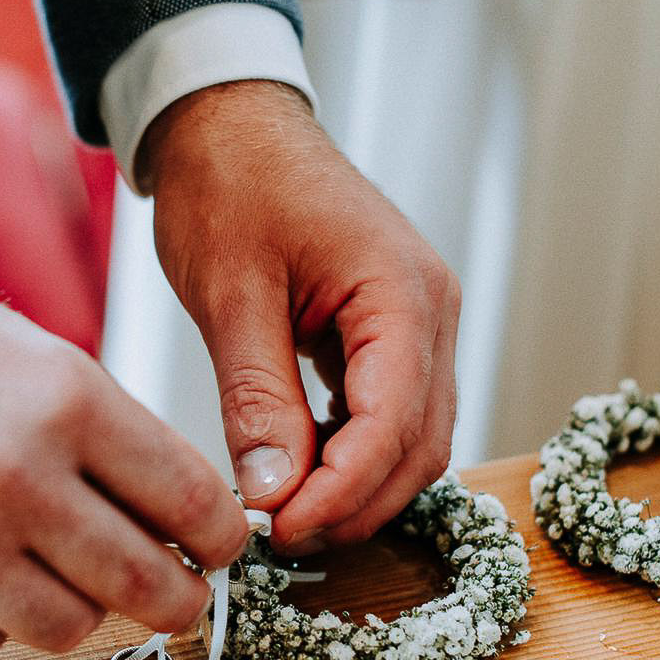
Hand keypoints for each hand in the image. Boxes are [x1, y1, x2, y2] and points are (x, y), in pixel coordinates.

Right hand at [0, 252, 247, 659]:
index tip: (217, 548)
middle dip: (178, 600)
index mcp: (67, 400)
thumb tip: (176, 508)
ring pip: (68, 628)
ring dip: (79, 607)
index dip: (222, 539)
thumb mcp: (32, 351)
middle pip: (146, 586)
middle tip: (175, 595)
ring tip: (58, 569)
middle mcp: (17, 476)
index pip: (193, 502)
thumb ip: (107, 431)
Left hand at [141, 80, 459, 555]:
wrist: (229, 123)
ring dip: (356, 487)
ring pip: (413, 439)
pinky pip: (390, 414)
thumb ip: (258, 399)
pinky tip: (298, 469)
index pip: (395, 424)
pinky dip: (351, 454)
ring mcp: (419, 322)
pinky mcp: (391, 332)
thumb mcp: (232, 295)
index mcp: (402, 292)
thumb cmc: (229, 185)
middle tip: (277, 537)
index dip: (341, 492)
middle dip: (354, 503)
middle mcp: (430, 310)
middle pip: (420, 445)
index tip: (278, 530)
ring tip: (283, 512)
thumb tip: (271, 494)